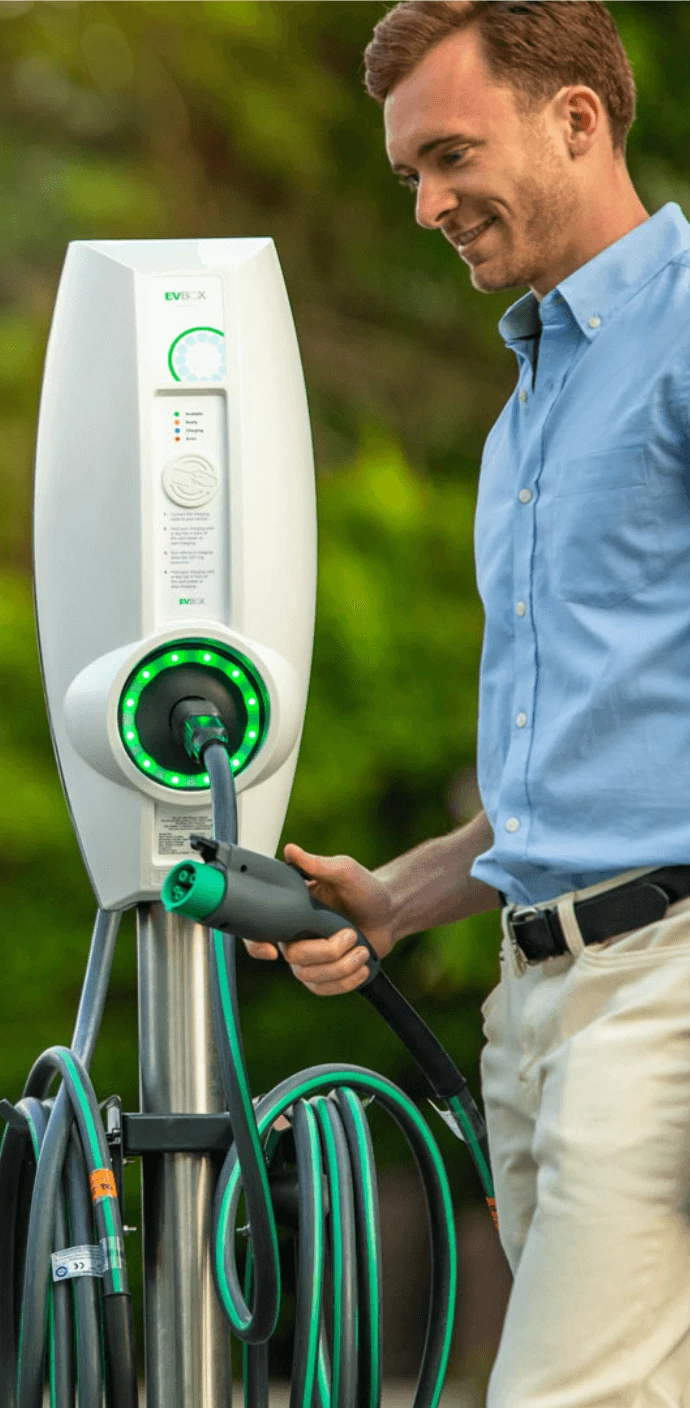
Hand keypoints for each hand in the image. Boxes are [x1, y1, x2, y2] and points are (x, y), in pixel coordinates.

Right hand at [243, 845, 395, 995]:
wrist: (389, 912)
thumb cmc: (365, 888)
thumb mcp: (344, 870)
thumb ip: (318, 863)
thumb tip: (291, 850)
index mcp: (291, 909)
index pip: (258, 930)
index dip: (256, 945)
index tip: (272, 950)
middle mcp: (295, 935)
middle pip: (294, 957)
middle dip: (327, 951)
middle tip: (351, 934)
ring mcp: (309, 958)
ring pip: (309, 976)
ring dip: (341, 967)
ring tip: (361, 950)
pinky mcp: (324, 975)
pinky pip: (324, 989)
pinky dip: (346, 982)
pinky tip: (362, 967)